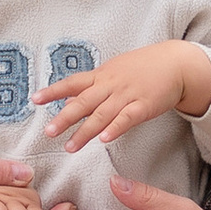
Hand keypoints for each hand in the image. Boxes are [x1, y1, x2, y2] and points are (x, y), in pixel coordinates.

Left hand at [34, 41, 210, 152]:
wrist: (175, 63)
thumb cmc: (143, 68)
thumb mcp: (113, 72)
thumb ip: (91, 87)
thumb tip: (68, 100)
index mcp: (102, 76)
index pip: (72, 83)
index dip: (53, 91)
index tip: (35, 99)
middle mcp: (110, 85)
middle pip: (84, 102)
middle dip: (65, 118)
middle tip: (49, 132)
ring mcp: (127, 95)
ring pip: (102, 115)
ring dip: (85, 131)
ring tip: (70, 146)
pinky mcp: (143, 106)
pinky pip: (127, 118)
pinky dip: (115, 129)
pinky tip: (104, 139)